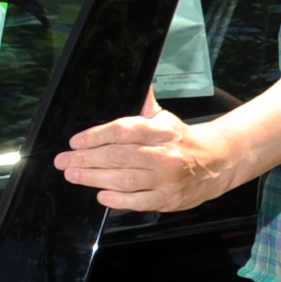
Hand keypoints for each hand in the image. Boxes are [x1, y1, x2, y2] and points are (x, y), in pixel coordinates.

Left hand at [54, 96, 230, 210]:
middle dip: (86, 159)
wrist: (217, 161)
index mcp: (160, 130)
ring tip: (73, 175)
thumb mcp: (164, 117)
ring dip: (94, 178)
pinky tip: (101, 195)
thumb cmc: (182, 139)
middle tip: (63, 161)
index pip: (124, 130)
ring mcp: (166, 178)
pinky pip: (139, 202)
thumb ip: (144, 104)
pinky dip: (118, 200)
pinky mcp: (168, 199)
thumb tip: (135, 79)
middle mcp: (163, 154)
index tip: (76, 141)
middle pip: (118, 156)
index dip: (96, 136)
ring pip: (124, 180)